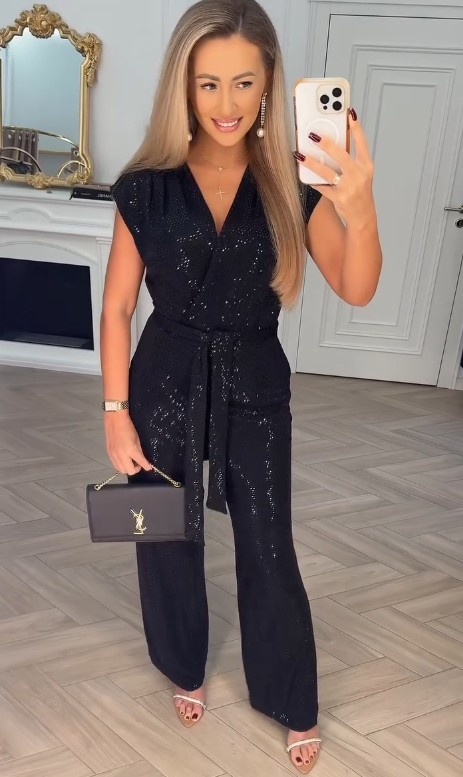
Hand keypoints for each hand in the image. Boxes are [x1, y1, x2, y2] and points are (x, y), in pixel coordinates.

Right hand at [104, 412, 151, 474]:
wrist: (115, 419)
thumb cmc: (128, 427)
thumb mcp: (137, 439)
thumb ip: (139, 451)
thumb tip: (142, 459)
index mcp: (131, 450)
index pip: (141, 462)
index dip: (146, 466)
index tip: (149, 468)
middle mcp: (121, 455)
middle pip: (129, 471)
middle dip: (136, 469)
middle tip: (139, 464)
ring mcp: (114, 455)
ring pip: (121, 470)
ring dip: (128, 468)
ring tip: (131, 462)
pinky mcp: (109, 454)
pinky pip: (115, 465)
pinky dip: (121, 465)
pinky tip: (124, 460)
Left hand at [296, 109, 374, 225]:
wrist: (363, 216)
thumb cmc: (360, 191)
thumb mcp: (361, 173)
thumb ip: (349, 159)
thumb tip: (330, 144)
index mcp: (366, 166)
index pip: (362, 143)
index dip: (356, 128)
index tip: (349, 113)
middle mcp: (359, 175)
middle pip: (341, 155)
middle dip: (327, 144)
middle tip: (313, 135)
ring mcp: (348, 187)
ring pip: (327, 172)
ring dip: (312, 163)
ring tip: (300, 155)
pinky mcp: (338, 198)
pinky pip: (322, 187)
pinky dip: (312, 181)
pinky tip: (303, 174)